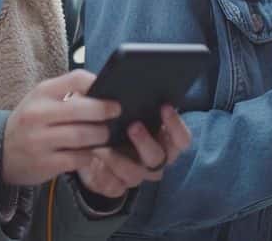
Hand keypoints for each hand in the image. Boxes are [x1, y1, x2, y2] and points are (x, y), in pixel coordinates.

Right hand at [0, 70, 120, 185]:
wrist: (0, 151)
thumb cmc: (29, 122)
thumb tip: (102, 91)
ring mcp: (40, 140)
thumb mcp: (41, 101)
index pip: (76, 79)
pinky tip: (91, 152)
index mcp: (41, 93)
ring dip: (100, 136)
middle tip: (116, 112)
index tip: (110, 91)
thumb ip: (66, 94)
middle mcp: (38, 114)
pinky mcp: (45, 163)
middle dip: (105, 111)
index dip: (97, 83)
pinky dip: (90, 155)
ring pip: (82, 136)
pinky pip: (78, 158)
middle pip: (82, 109)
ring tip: (105, 135)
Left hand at [77, 105, 191, 197]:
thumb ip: (128, 100)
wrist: (89, 146)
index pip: (182, 139)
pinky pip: (115, 185)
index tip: (164, 106)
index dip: (176, 125)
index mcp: (164, 141)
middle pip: (159, 158)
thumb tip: (123, 84)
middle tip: (133, 126)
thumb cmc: (114, 122)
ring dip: (119, 159)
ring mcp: (137, 175)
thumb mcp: (121, 109)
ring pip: (136, 174)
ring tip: (103, 145)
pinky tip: (94, 159)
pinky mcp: (117, 187)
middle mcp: (155, 160)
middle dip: (146, 142)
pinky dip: (103, 172)